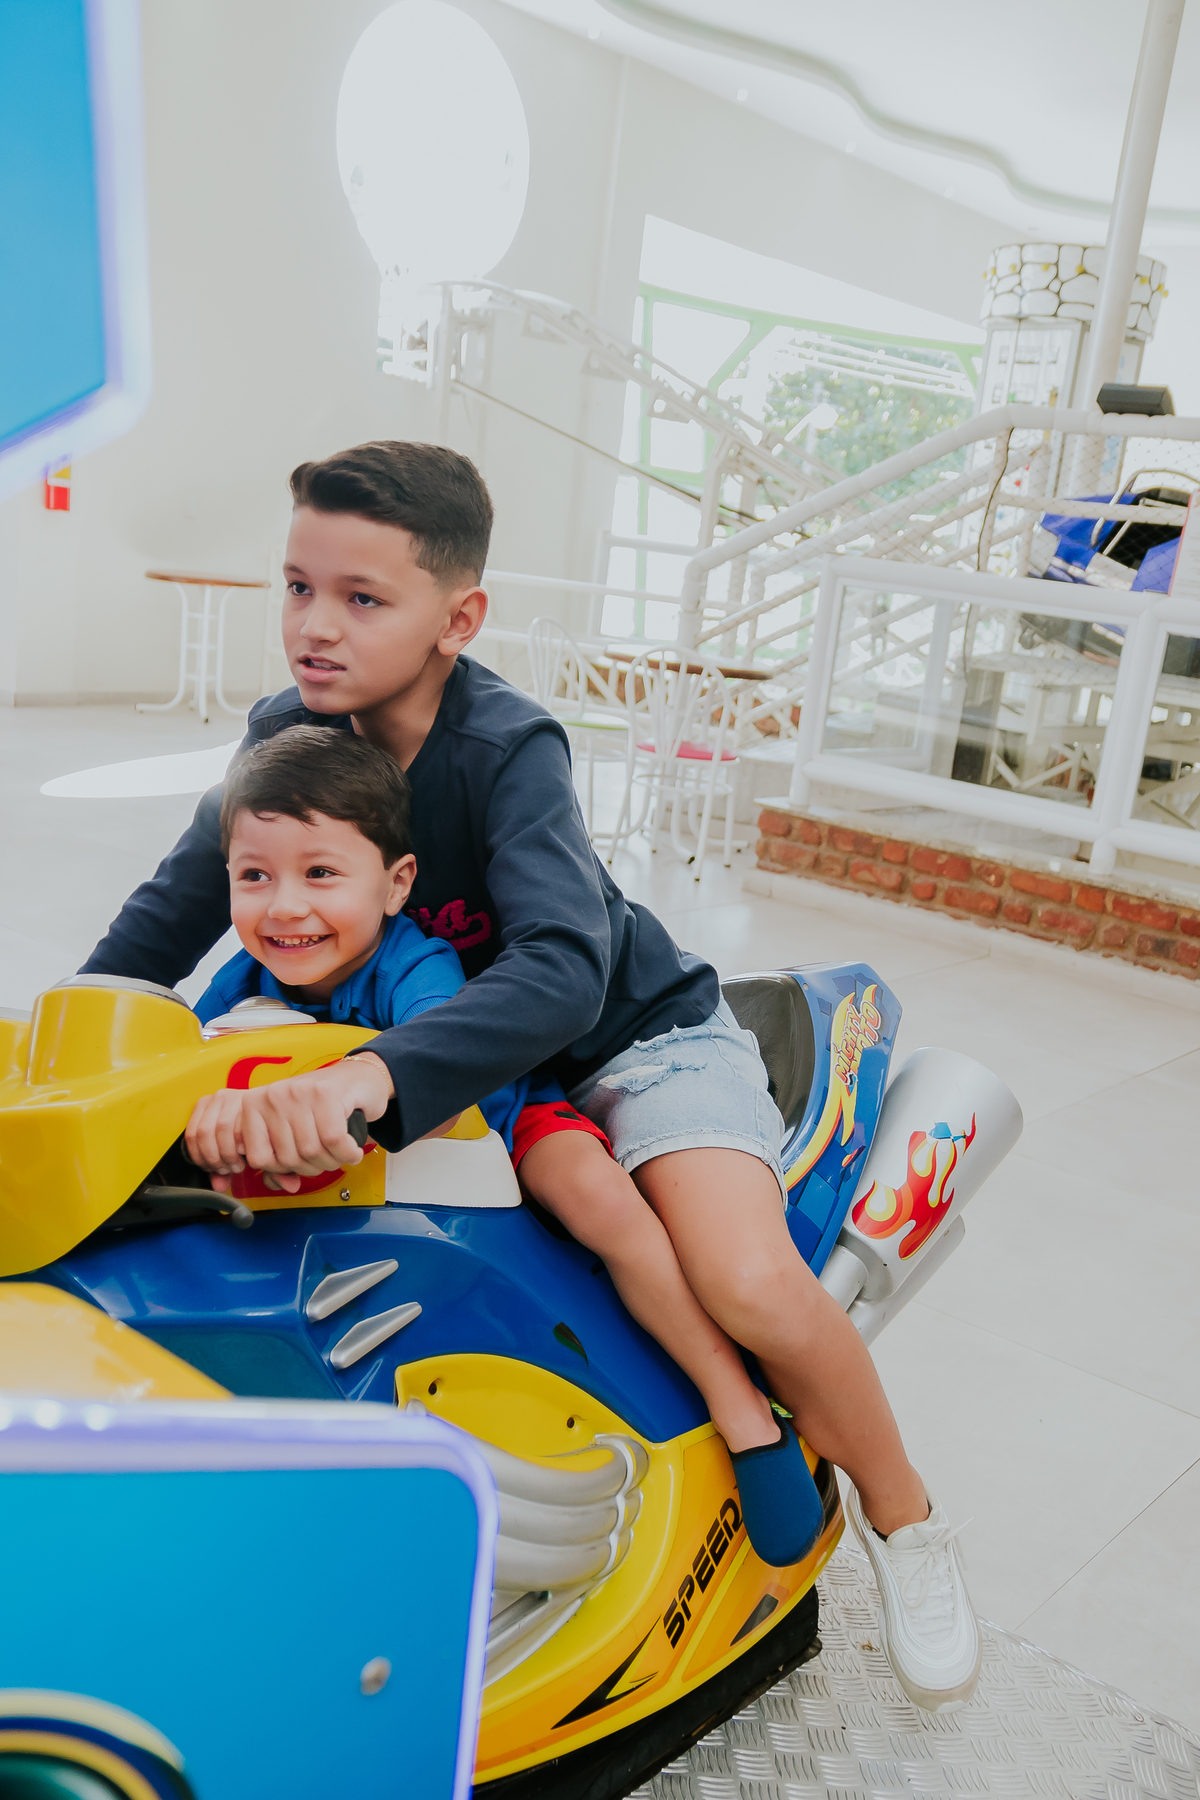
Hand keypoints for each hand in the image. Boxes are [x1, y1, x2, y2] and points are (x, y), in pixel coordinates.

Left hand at [184, 1087, 250, 1190]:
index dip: (201, 1158)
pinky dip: (242, 1143)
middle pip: (204, 1132)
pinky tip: (246, 1152)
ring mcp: (232, 1098)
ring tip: (238, 1164)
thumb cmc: (247, 1127)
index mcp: (204, 1106)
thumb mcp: (228, 1145)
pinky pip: (240, 1125)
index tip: (212, 1169)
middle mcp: (216, 1099)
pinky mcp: (249, 1100)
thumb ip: (219, 1163)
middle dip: (214, 1157)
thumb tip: (217, 1186)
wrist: (269, 1110)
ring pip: (221, 1128)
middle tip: (226, 1169)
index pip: (191, 1135)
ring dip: (228, 1153)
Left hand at [186, 1053, 393, 1194]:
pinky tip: (352, 1149)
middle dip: (312, 1167)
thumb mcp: (292, 1131)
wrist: (357, 1077)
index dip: (282, 1169)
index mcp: (254, 1105)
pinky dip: (348, 1153)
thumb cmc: (322, 1106)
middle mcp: (273, 1096)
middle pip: (288, 1158)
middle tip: (325, 1157)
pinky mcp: (327, 1094)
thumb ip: (279, 1160)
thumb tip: (280, 1185)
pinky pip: (334, 1140)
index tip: (298, 1161)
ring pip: (312, 1151)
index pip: (258, 1158)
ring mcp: (299, 1092)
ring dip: (333, 1161)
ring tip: (339, 1152)